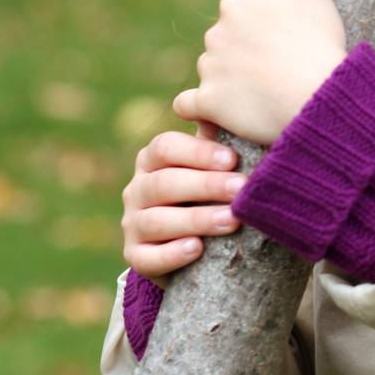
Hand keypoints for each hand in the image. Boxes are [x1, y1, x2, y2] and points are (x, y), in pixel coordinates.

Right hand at [121, 123, 244, 280]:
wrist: (197, 247)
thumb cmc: (211, 194)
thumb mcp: (214, 167)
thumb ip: (218, 143)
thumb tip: (230, 116)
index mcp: (153, 160)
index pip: (166, 148)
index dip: (198, 152)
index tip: (232, 159)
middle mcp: (137, 190)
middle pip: (165, 183)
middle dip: (206, 185)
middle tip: (242, 189)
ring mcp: (132, 224)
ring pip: (157, 220)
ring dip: (196, 220)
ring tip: (231, 220)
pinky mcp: (136, 257)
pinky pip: (148, 258)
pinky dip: (172, 254)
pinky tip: (197, 249)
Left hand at [171, 0, 348, 146]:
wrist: (319, 95)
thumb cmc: (319, 39)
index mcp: (236, 0)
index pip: (246, 9)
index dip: (271, 23)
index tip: (291, 38)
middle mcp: (215, 31)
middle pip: (229, 38)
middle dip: (248, 49)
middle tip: (283, 64)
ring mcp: (209, 69)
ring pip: (214, 68)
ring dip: (232, 77)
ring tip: (268, 91)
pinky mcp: (207, 103)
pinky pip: (190, 104)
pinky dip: (201, 108)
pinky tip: (221, 112)